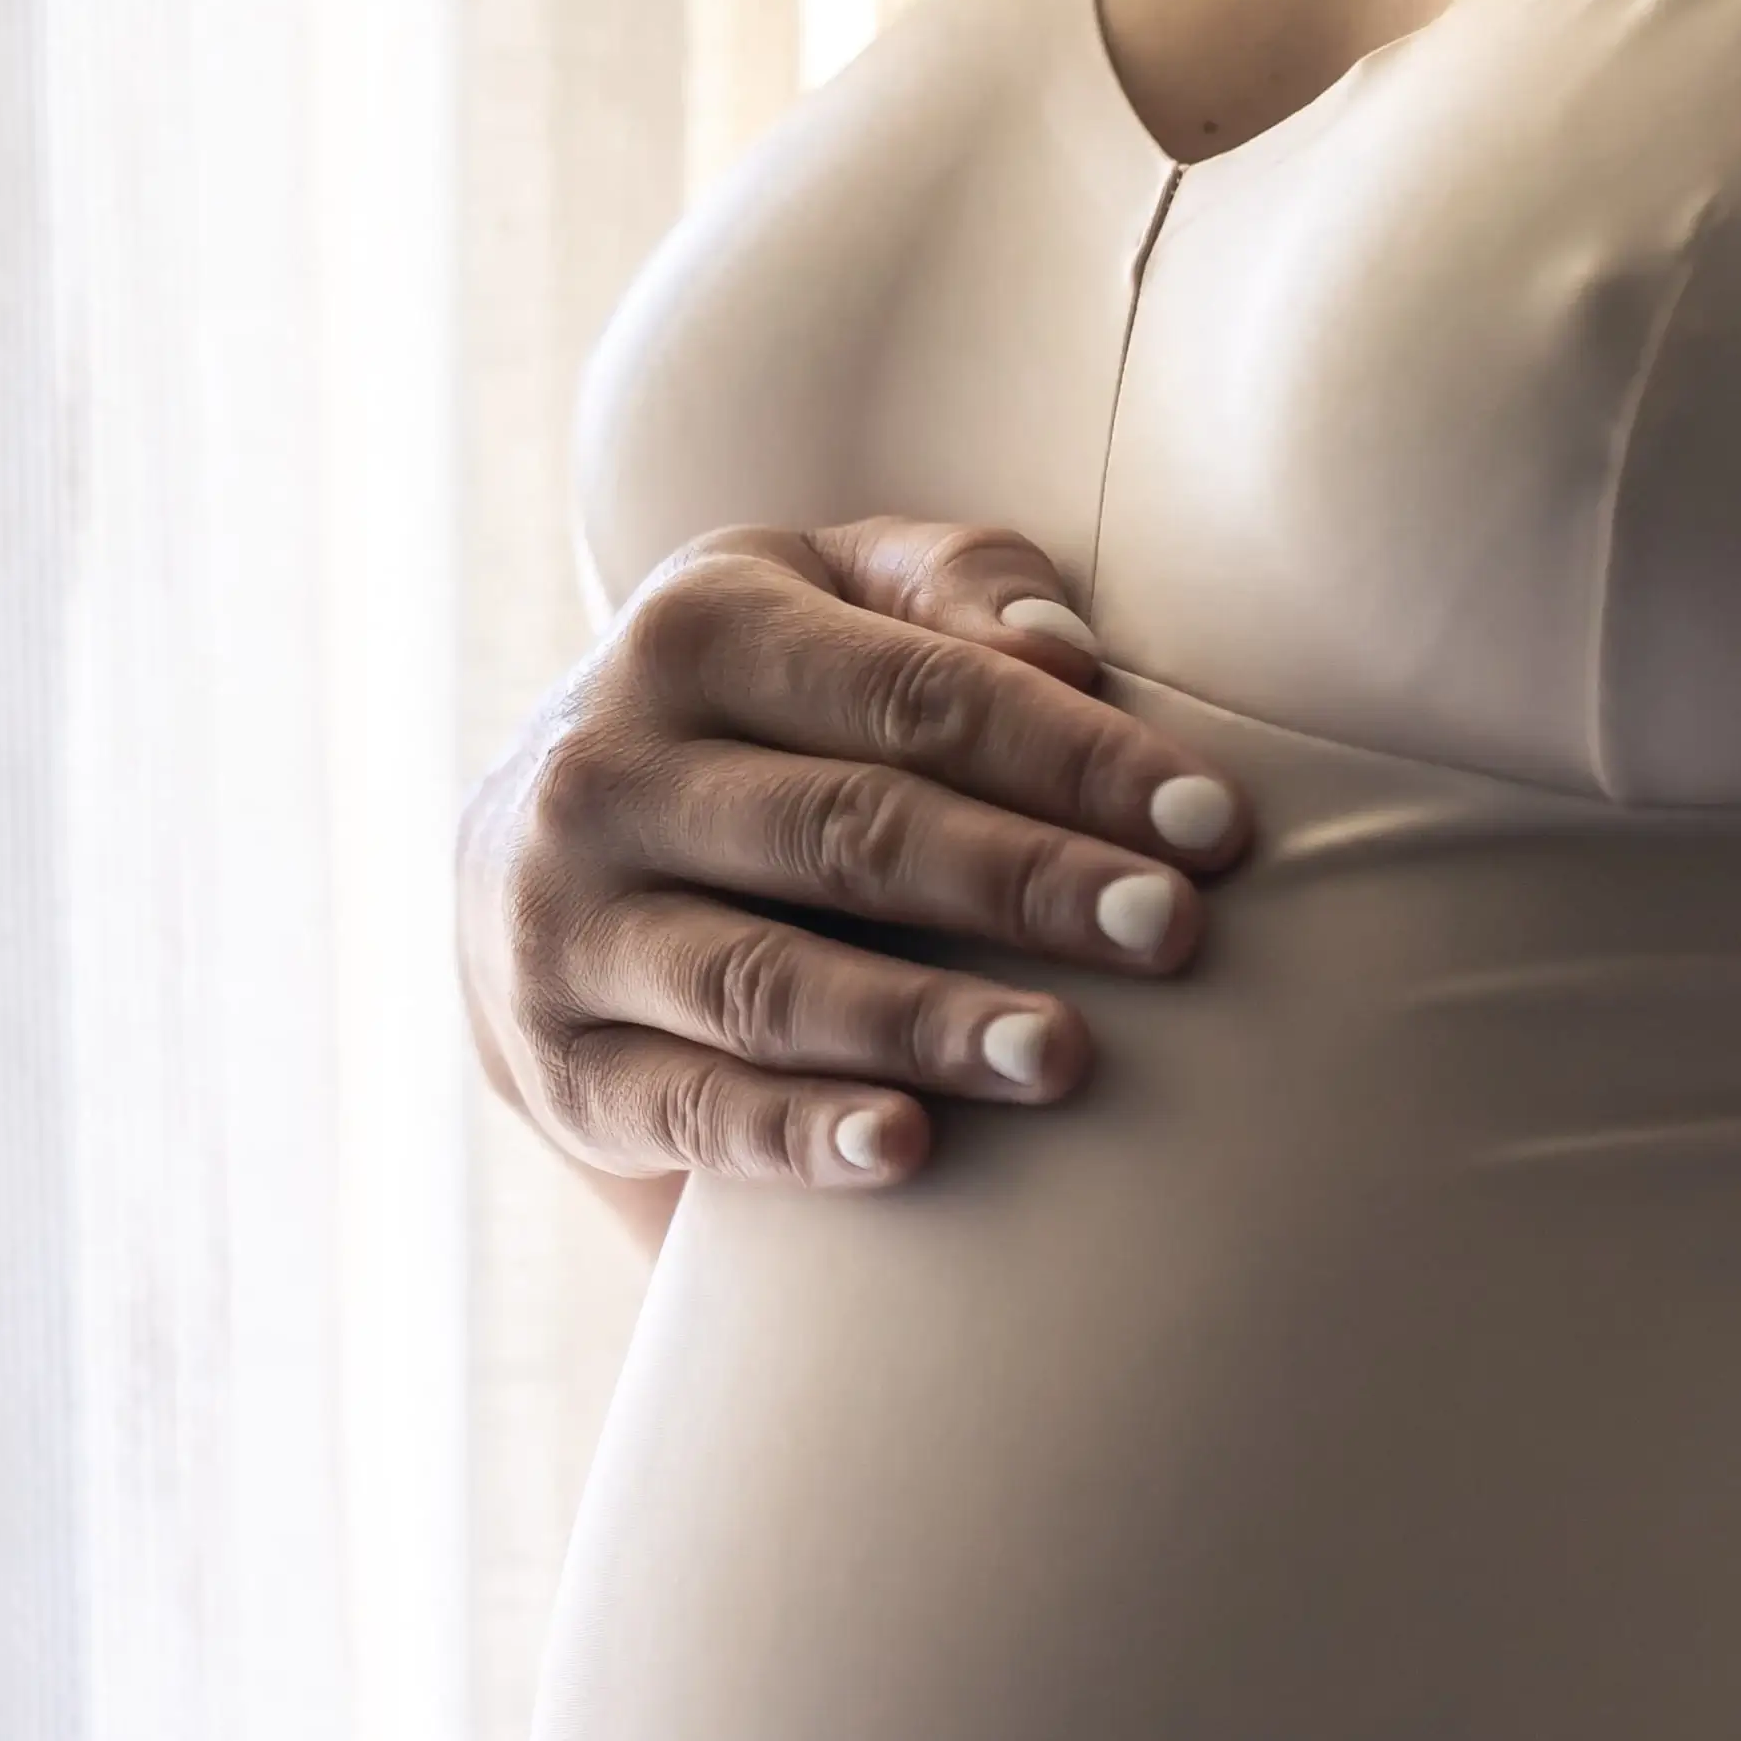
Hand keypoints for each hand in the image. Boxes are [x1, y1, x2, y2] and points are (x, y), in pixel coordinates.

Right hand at [455, 515, 1250, 1190]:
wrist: (527, 860)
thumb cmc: (754, 716)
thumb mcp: (831, 604)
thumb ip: (951, 590)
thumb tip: (1065, 653)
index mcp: (697, 626)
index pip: (915, 692)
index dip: (1071, 757)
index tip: (1213, 824)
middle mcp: (606, 768)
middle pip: (847, 828)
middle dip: (1021, 880)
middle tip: (1169, 931)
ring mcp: (564, 924)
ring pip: (763, 979)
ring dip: (921, 1022)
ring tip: (1060, 1057)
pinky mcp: (557, 1066)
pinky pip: (688, 1108)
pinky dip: (795, 1135)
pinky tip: (905, 1150)